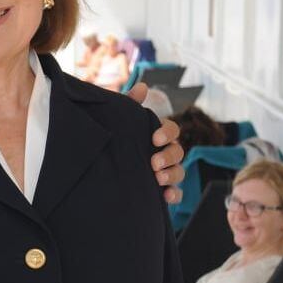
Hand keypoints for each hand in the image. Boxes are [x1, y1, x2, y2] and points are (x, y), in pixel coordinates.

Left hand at [125, 88, 186, 203]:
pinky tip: (166, 196)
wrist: (103, 168)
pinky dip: (174, 194)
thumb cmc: (116, 139)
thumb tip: (142, 87)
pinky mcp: (161, 190)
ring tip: (158, 178)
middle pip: (178, 152)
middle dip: (169, 157)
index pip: (172, 130)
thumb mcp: (120, 121)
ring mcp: (165, 172)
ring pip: (179, 172)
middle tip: (154, 162)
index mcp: (158, 135)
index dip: (167, 133)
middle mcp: (164, 153)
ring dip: (172, 175)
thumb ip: (130, 104)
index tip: (156, 138)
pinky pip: (175, 193)